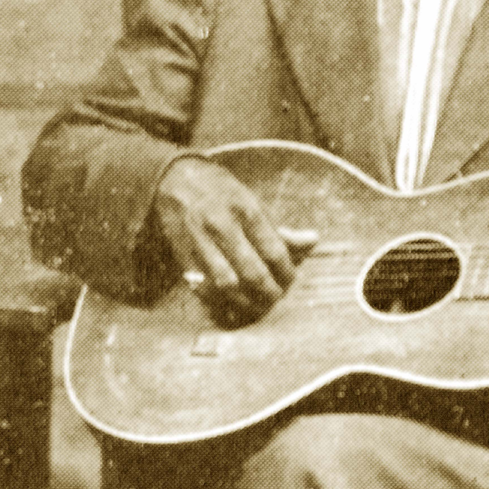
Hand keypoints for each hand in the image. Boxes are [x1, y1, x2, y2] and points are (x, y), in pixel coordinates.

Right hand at [153, 156, 311, 316]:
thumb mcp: (254, 201)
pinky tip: (233, 305)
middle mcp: (223, 226)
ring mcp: (200, 243)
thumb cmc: (222, 192)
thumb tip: (313, 241)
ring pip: (227, 285)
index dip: (287, 272)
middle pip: (252, 272)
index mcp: (246, 209)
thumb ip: (281, 228)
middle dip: (269, 293)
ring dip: (246, 303)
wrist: (175, 182)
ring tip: (258, 307)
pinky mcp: (183, 256)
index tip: (291, 280)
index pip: (274, 250)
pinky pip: (203, 288)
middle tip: (277, 298)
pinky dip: (220, 302)